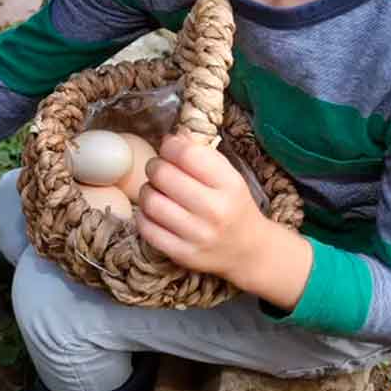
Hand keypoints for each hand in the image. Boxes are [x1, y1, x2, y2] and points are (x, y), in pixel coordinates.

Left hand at [136, 133, 269, 277]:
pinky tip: (153, 212)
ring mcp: (197, 235)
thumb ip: (202, 155)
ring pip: (151, 202)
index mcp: (229, 184)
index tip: (168, 148)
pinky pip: (147, 228)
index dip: (170, 146)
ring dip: (147, 191)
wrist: (247, 250)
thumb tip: (171, 137)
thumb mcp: (229, 176)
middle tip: (158, 169)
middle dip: (154, 167)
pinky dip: (143, 215)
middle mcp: (214, 210)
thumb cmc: (233, 206)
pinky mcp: (181, 254)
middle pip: (163, 176)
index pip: (188, 155)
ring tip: (155, 191)